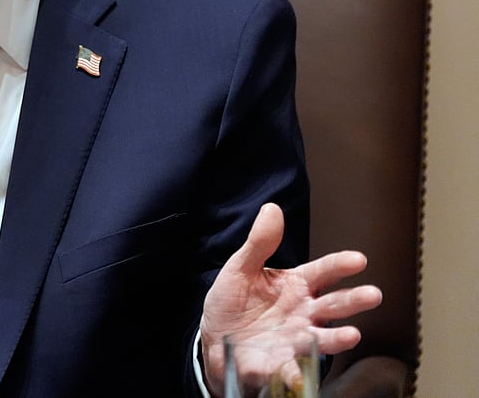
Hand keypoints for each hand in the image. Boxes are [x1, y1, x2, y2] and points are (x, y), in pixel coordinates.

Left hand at [198, 203, 382, 396]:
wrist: (215, 339)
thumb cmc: (234, 301)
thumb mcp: (240, 268)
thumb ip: (259, 243)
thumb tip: (272, 209)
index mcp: (296, 285)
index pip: (323, 271)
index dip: (340, 265)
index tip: (358, 260)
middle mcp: (304, 313)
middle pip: (333, 305)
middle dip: (353, 300)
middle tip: (372, 295)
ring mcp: (296, 339)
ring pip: (323, 338)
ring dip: (338, 339)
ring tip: (351, 336)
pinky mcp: (281, 363)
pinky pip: (292, 370)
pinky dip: (298, 375)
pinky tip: (301, 379)